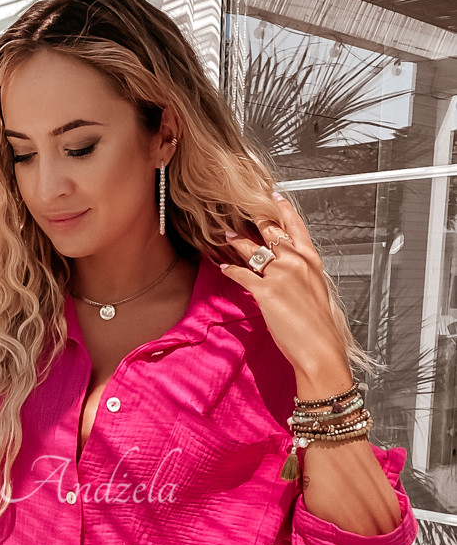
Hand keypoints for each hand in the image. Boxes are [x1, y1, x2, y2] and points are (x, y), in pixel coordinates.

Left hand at [218, 193, 351, 395]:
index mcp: (312, 262)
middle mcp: (296, 262)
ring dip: (237, 241)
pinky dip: (230, 269)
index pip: (295, 227)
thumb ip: (301, 276)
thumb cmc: (319, 326)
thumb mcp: (316, 292)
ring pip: (253, 250)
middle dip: (253, 220)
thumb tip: (286, 272)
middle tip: (239, 211)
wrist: (320, 348)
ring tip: (226, 234)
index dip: (283, 209)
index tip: (273, 196)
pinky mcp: (266, 291)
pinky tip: (223, 266)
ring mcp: (281, 275)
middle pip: (271, 232)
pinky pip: (242, 274)